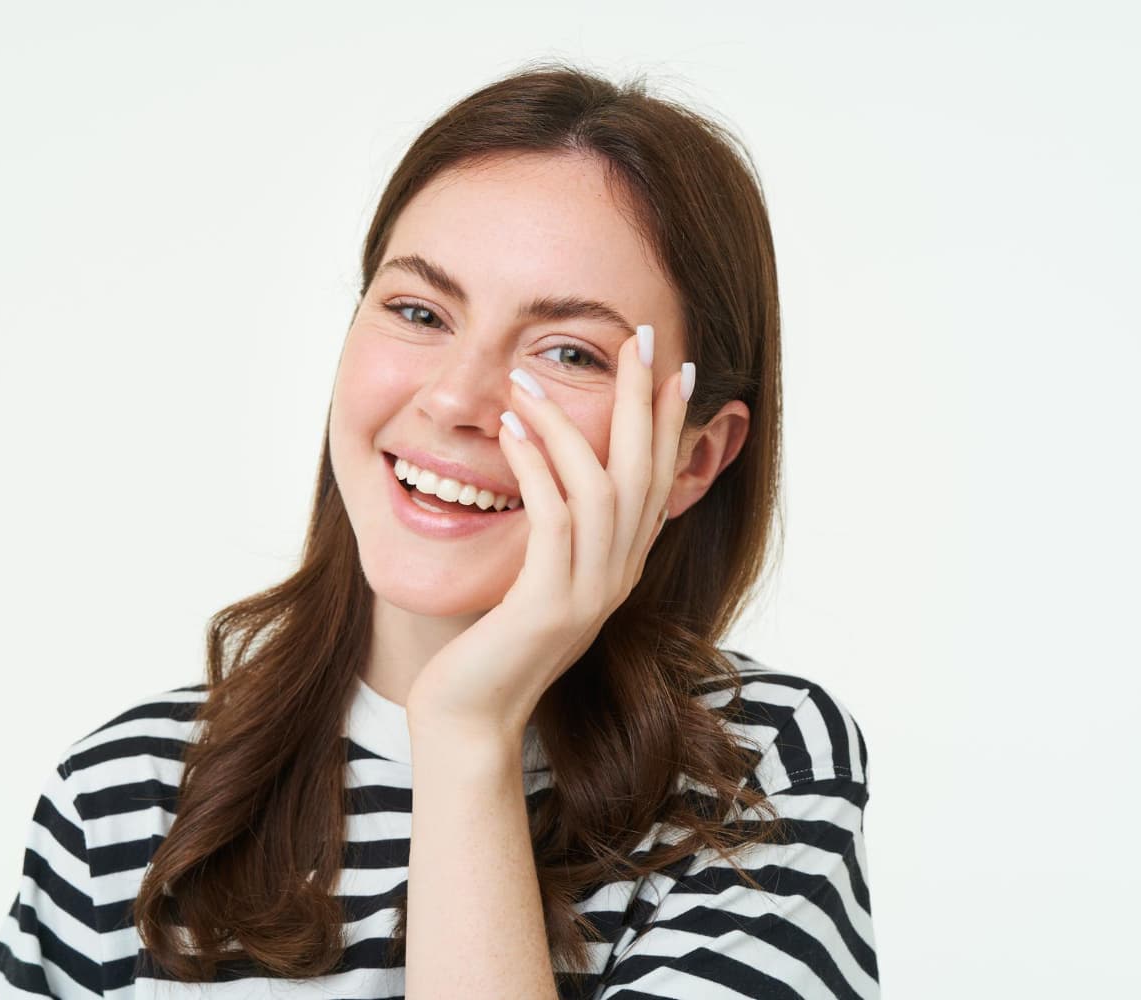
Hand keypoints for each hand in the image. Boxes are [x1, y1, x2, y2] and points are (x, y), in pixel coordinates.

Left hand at [405, 324, 692, 742]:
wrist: (467, 719)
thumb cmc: (488, 646)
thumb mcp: (533, 579)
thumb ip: (553, 534)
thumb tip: (548, 473)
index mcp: (618, 568)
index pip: (657, 481)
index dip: (668, 424)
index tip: (672, 367)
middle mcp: (617, 578)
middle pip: (645, 473)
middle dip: (644, 401)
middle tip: (639, 338)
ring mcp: (588, 594)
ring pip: (602, 489)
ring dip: (568, 426)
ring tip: (530, 379)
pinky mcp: (550, 606)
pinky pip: (554, 520)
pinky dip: (536, 468)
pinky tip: (512, 431)